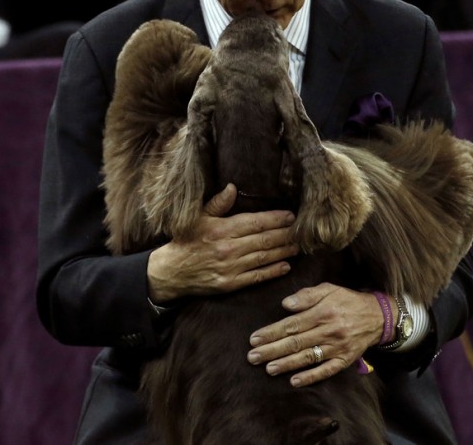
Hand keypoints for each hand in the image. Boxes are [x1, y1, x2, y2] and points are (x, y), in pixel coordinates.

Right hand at [146, 184, 299, 303]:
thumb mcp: (198, 217)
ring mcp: (231, 268)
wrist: (170, 272)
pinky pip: (257, 277)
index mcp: (221, 229)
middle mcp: (228, 248)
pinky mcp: (231, 284)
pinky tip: (286, 266)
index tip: (291, 216)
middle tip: (302, 230)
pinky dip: (273, 271)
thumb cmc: (185, 240)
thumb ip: (218, 203)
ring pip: (264, 257)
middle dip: (286, 234)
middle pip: (264, 239)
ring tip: (298, 246)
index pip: (255, 222)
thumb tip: (233, 187)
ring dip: (284, 251)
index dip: (276, 219)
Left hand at [247, 284, 382, 387]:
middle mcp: (329, 331)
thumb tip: (286, 304)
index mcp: (323, 312)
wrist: (376, 316)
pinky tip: (294, 381)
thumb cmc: (347, 301)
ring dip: (286, 364)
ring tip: (268, 369)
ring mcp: (337, 347)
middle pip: (296, 343)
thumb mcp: (328, 289)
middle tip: (253, 357)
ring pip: (308, 357)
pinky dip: (310, 377)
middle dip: (272, 350)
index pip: (292, 324)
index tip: (254, 339)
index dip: (271, 332)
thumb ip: (306, 295)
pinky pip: (326, 371)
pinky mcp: (344, 360)